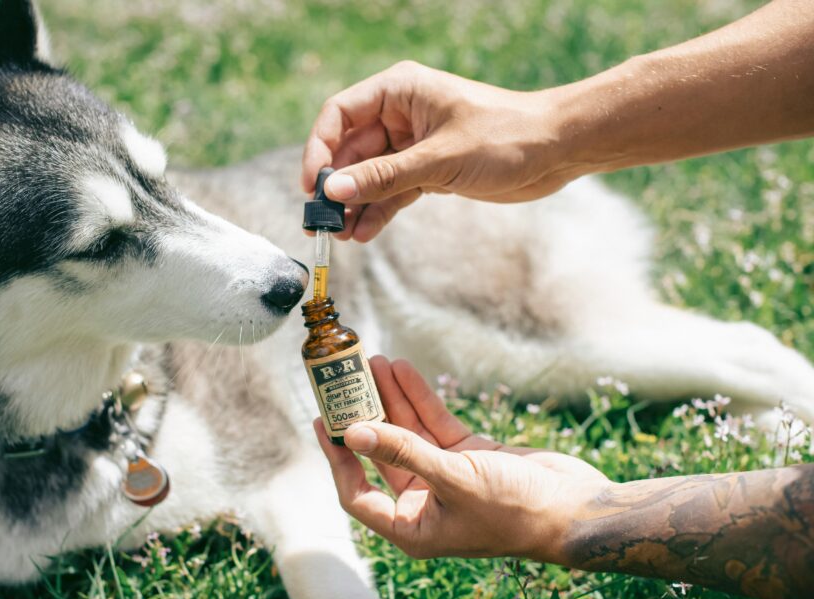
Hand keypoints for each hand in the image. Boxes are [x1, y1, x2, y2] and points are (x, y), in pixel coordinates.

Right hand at [301, 61, 575, 241]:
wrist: (557, 150)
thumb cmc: (506, 136)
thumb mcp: (439, 159)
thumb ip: (384, 177)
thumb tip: (333, 192)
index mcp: (400, 91)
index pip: (340, 115)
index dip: (320, 150)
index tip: (312, 187)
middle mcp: (401, 114)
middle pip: (350, 150)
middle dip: (335, 186)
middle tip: (320, 222)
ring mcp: (413, 144)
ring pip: (369, 175)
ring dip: (354, 204)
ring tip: (340, 236)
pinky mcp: (428, 170)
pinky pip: (392, 191)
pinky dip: (378, 211)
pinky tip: (364, 234)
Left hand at [314, 356, 608, 560]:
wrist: (576, 508)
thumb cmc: (515, 510)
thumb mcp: (454, 479)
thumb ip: (403, 452)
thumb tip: (354, 432)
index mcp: (413, 528)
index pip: (357, 494)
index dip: (337, 459)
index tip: (324, 422)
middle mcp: (424, 504)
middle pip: (380, 455)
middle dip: (364, 417)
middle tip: (344, 382)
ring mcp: (446, 478)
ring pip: (407, 433)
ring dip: (390, 399)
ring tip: (373, 361)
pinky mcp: (469, 456)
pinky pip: (434, 423)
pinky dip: (419, 398)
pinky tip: (403, 370)